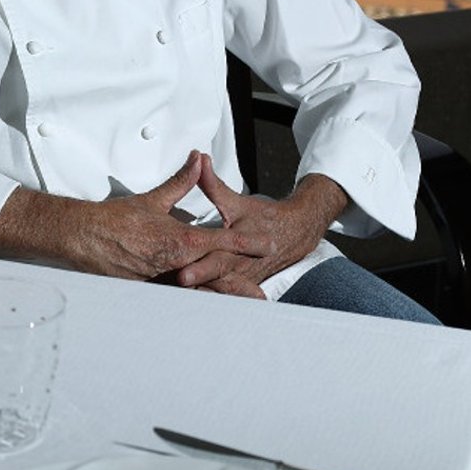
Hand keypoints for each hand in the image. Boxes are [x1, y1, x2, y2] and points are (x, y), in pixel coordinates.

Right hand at [0, 151, 274, 281]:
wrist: (83, 237)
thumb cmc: (116, 219)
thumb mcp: (153, 199)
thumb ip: (181, 182)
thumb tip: (198, 160)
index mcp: (178, 240)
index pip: (220, 241)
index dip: (245, 243)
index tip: (266, 245)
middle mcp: (174, 263)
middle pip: (214, 275)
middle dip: (238, 285)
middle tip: (260, 295)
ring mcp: (161, 280)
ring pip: (197, 292)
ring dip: (219, 297)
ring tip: (239, 305)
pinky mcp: (149, 291)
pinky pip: (175, 300)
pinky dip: (192, 304)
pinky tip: (203, 310)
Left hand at [175, 156, 347, 294]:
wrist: (297, 231)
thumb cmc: (265, 217)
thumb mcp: (237, 201)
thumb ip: (213, 184)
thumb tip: (199, 160)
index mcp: (241, 247)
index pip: (217, 260)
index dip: (200, 269)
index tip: (181, 276)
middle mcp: (242, 267)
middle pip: (215, 283)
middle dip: (195, 290)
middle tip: (173, 296)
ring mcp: (243, 280)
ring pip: (219, 294)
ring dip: (200, 299)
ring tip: (176, 306)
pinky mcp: (241, 286)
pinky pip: (224, 297)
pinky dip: (209, 301)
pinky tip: (190, 309)